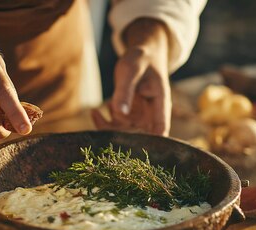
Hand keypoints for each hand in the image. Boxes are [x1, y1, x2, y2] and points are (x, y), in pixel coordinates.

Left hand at [93, 18, 170, 135]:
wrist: (141, 57)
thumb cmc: (141, 59)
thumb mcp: (131, 70)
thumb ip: (125, 91)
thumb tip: (119, 112)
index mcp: (160, 104)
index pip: (160, 130)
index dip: (150, 143)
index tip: (130, 147)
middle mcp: (150, 115)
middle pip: (139, 137)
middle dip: (120, 138)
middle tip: (102, 129)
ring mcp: (138, 118)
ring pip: (124, 134)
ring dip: (108, 128)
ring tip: (96, 112)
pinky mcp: (127, 116)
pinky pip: (114, 126)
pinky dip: (103, 122)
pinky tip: (95, 111)